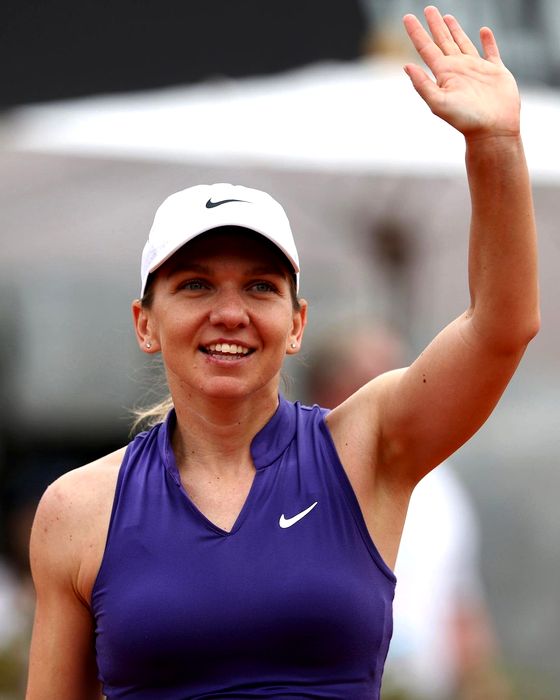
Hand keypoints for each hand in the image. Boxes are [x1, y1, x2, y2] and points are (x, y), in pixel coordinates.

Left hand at [403, 6, 519, 139]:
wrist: (493, 130)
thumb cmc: (466, 120)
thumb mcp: (439, 103)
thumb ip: (422, 85)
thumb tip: (406, 66)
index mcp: (443, 74)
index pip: (426, 48)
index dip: (416, 32)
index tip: (407, 17)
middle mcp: (458, 69)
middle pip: (443, 41)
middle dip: (435, 25)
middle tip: (427, 9)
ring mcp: (477, 69)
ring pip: (463, 43)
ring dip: (455, 30)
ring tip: (447, 17)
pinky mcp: (495, 72)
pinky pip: (491, 51)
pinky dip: (488, 41)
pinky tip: (484, 32)